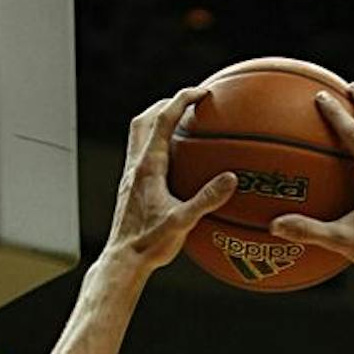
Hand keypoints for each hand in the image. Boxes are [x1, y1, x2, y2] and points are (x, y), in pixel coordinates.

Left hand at [106, 88, 236, 270]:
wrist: (123, 261)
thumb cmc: (150, 244)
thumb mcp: (183, 223)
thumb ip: (206, 199)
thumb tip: (231, 179)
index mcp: (148, 167)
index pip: (163, 119)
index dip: (183, 99)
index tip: (203, 92)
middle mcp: (135, 166)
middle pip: (146, 119)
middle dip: (168, 104)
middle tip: (191, 104)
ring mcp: (130, 176)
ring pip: (139, 134)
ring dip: (158, 121)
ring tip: (181, 124)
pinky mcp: (129, 188)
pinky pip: (142, 154)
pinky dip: (157, 145)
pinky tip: (174, 160)